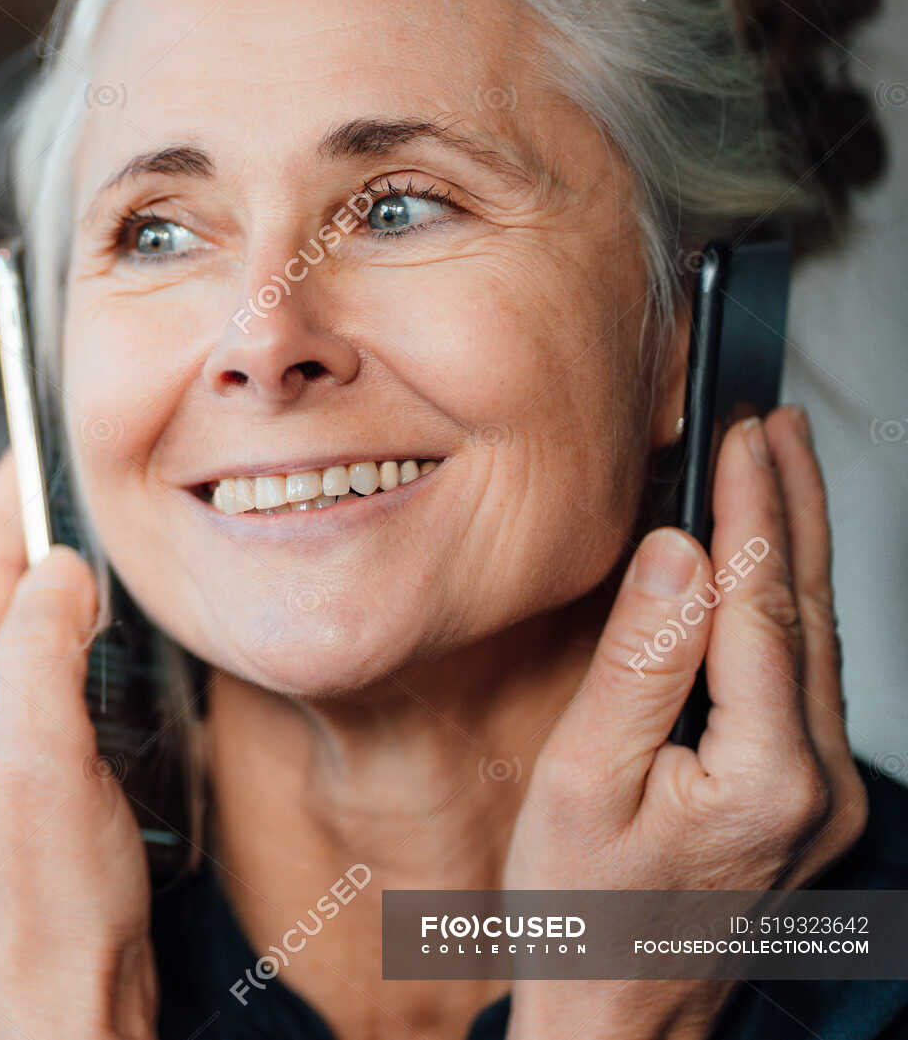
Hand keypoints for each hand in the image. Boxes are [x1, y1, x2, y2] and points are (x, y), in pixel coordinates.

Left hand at [0, 452, 156, 1039]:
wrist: (65, 1010)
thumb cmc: (52, 904)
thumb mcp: (44, 762)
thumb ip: (42, 651)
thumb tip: (57, 567)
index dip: (13, 505)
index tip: (35, 439)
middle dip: (34, 534)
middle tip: (71, 464)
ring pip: (22, 640)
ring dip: (54, 585)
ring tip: (85, 521)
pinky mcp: (21, 780)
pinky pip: (45, 683)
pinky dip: (72, 641)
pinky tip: (101, 625)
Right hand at [503, 407, 867, 1039]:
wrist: (620, 1010)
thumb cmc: (583, 908)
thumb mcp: (581, 780)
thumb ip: (638, 662)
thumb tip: (678, 554)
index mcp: (766, 774)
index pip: (763, 607)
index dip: (753, 511)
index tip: (741, 435)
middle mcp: (820, 784)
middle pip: (811, 614)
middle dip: (794, 509)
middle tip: (775, 426)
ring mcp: (825, 797)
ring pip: (819, 644)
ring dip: (798, 550)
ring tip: (782, 471)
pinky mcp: (809, 801)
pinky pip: (810, 682)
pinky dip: (789, 609)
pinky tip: (771, 575)